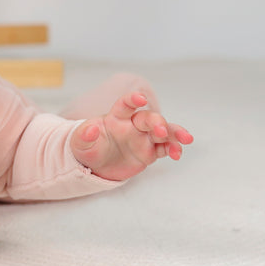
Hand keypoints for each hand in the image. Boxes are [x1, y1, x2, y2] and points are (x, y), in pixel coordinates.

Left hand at [71, 92, 192, 181]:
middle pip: (149, 118)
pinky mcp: (149, 152)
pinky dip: (173, 149)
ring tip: (186, 139)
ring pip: (163, 131)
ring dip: (174, 133)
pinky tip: (177, 153)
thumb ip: (83, 135)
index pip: (125, 105)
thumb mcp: (78, 143)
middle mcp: (132, 125)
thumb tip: (90, 128)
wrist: (94, 166)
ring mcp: (143, 138)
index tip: (140, 98)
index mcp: (116, 117)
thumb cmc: (87, 148)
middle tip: (160, 130)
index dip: (133, 100)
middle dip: (157, 122)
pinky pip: (164, 148)